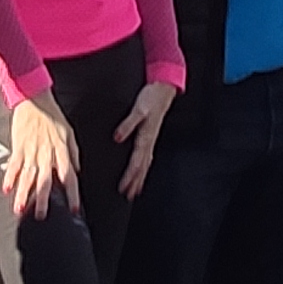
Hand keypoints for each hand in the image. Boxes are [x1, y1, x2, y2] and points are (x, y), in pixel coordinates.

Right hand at [0, 91, 81, 218]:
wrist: (34, 99)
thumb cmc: (52, 116)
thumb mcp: (69, 133)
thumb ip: (74, 154)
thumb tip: (77, 171)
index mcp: (61, 151)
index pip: (69, 177)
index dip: (72, 194)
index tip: (73, 209)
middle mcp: (46, 154)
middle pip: (46, 181)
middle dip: (43, 200)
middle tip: (41, 216)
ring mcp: (31, 151)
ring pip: (28, 177)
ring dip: (24, 194)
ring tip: (20, 209)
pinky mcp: (18, 147)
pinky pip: (14, 165)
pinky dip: (9, 177)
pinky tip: (6, 189)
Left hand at [114, 82, 178, 198]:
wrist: (164, 88)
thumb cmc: (152, 97)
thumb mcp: (138, 109)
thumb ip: (128, 124)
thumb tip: (118, 138)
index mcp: (146, 136)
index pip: (137, 162)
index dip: (130, 176)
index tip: (123, 188)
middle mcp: (149, 140)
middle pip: (142, 167)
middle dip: (135, 182)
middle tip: (128, 195)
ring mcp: (151, 138)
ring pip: (146, 163)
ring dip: (140, 177)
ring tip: (134, 190)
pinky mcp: (151, 134)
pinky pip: (148, 156)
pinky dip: (144, 166)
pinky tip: (141, 170)